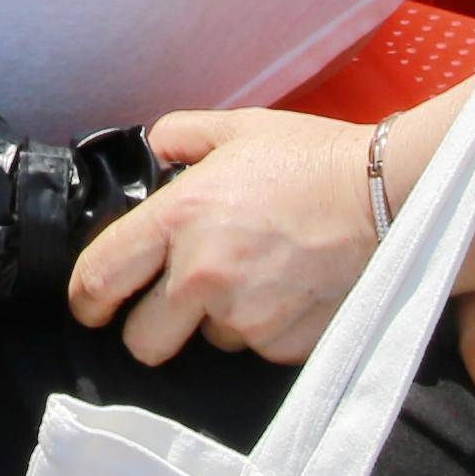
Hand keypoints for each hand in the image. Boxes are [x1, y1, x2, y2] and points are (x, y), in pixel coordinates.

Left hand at [65, 106, 386, 368]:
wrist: (388, 196)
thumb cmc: (310, 157)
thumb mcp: (236, 128)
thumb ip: (180, 135)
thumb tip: (154, 149)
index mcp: (178, 218)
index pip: (101, 277)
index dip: (86, 301)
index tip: (90, 307)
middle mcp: (203, 274)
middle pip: (144, 341)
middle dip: (151, 328)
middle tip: (173, 305)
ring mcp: (245, 316)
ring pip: (208, 342)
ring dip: (218, 320)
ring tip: (255, 276)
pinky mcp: (284, 343)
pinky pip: (257, 347)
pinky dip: (265, 328)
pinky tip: (287, 290)